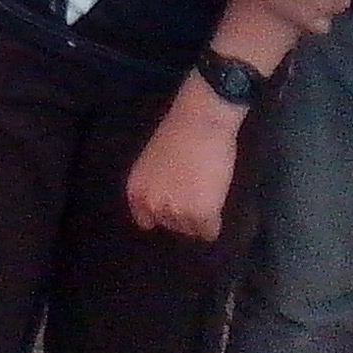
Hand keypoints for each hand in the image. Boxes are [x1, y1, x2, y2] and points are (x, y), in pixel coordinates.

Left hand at [124, 96, 242, 239]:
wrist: (200, 120)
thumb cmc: (177, 133)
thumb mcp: (151, 163)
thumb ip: (153, 186)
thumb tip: (163, 206)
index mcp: (136, 191)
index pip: (146, 221)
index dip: (163, 213)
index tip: (174, 205)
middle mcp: (151, 204)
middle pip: (172, 226)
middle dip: (184, 213)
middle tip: (195, 190)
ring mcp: (176, 211)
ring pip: (192, 230)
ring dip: (201, 216)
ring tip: (205, 190)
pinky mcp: (201, 214)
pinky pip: (209, 232)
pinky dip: (215, 221)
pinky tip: (215, 199)